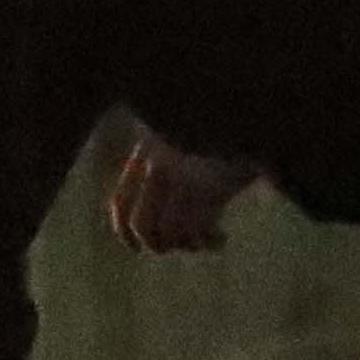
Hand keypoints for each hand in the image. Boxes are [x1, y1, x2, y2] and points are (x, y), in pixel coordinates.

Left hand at [106, 134, 258, 254]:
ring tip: (206, 241)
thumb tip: (155, 216)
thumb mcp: (176, 143)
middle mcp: (156, 169)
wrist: (239, 111)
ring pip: (171, 231)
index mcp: (144, 156)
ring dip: (188, 244)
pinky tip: (221, 239)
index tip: (136, 248)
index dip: (124, 232)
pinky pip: (199, 229)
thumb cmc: (213, 133)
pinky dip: (209, 242)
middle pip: (143, 225)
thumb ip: (160, 169)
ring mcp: (181, 178)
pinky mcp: (210, 187)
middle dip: (159, 244)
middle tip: (182, 246)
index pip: (120, 203)